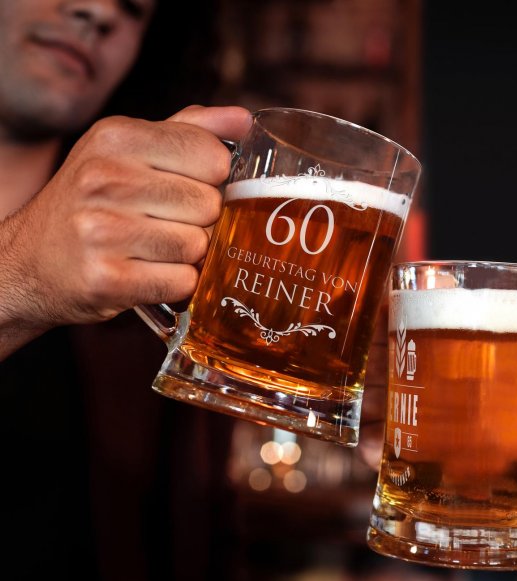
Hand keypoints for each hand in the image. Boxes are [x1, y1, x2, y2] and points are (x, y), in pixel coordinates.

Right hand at [0, 105, 251, 353]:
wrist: (31, 261)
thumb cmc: (92, 203)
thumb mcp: (128, 151)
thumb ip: (188, 130)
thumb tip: (243, 120)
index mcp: (116, 137)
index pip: (213, 156)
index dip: (212, 179)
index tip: (188, 186)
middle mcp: (104, 179)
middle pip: (208, 204)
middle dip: (198, 220)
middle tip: (164, 223)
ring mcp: (102, 230)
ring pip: (198, 245)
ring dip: (186, 254)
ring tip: (153, 249)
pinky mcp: (106, 278)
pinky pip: (181, 282)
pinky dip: (175, 283)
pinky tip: (148, 273)